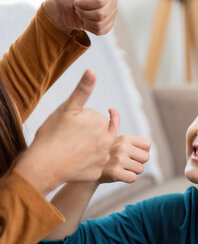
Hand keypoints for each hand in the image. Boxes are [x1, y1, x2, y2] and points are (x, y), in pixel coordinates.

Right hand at [15, 69, 113, 194]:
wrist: (44, 164)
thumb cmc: (52, 134)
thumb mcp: (67, 108)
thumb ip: (82, 90)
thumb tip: (92, 70)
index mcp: (101, 122)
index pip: (95, 119)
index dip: (81, 122)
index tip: (70, 127)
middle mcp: (108, 140)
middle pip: (98, 134)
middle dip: (87, 135)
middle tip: (69, 139)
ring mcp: (104, 158)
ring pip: (97, 150)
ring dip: (88, 149)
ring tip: (71, 150)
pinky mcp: (99, 173)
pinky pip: (94, 165)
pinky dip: (86, 164)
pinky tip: (74, 163)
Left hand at [43, 0, 118, 34]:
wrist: (63, 9)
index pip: (100, 1)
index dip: (85, 4)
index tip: (76, 0)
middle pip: (102, 14)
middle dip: (85, 13)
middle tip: (79, 7)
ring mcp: (113, 9)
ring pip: (102, 22)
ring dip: (87, 20)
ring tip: (82, 12)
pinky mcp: (110, 21)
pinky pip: (102, 30)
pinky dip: (90, 27)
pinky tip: (87, 20)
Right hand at [98, 108, 151, 183]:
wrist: (81, 168)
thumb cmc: (97, 151)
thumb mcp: (104, 136)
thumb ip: (113, 124)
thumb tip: (112, 109)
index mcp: (123, 137)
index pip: (148, 144)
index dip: (141, 150)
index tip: (131, 153)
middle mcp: (121, 146)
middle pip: (146, 157)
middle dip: (138, 162)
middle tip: (124, 162)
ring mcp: (118, 160)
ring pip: (140, 169)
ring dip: (131, 171)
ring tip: (119, 167)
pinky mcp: (114, 172)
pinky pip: (133, 178)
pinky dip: (127, 179)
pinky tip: (117, 175)